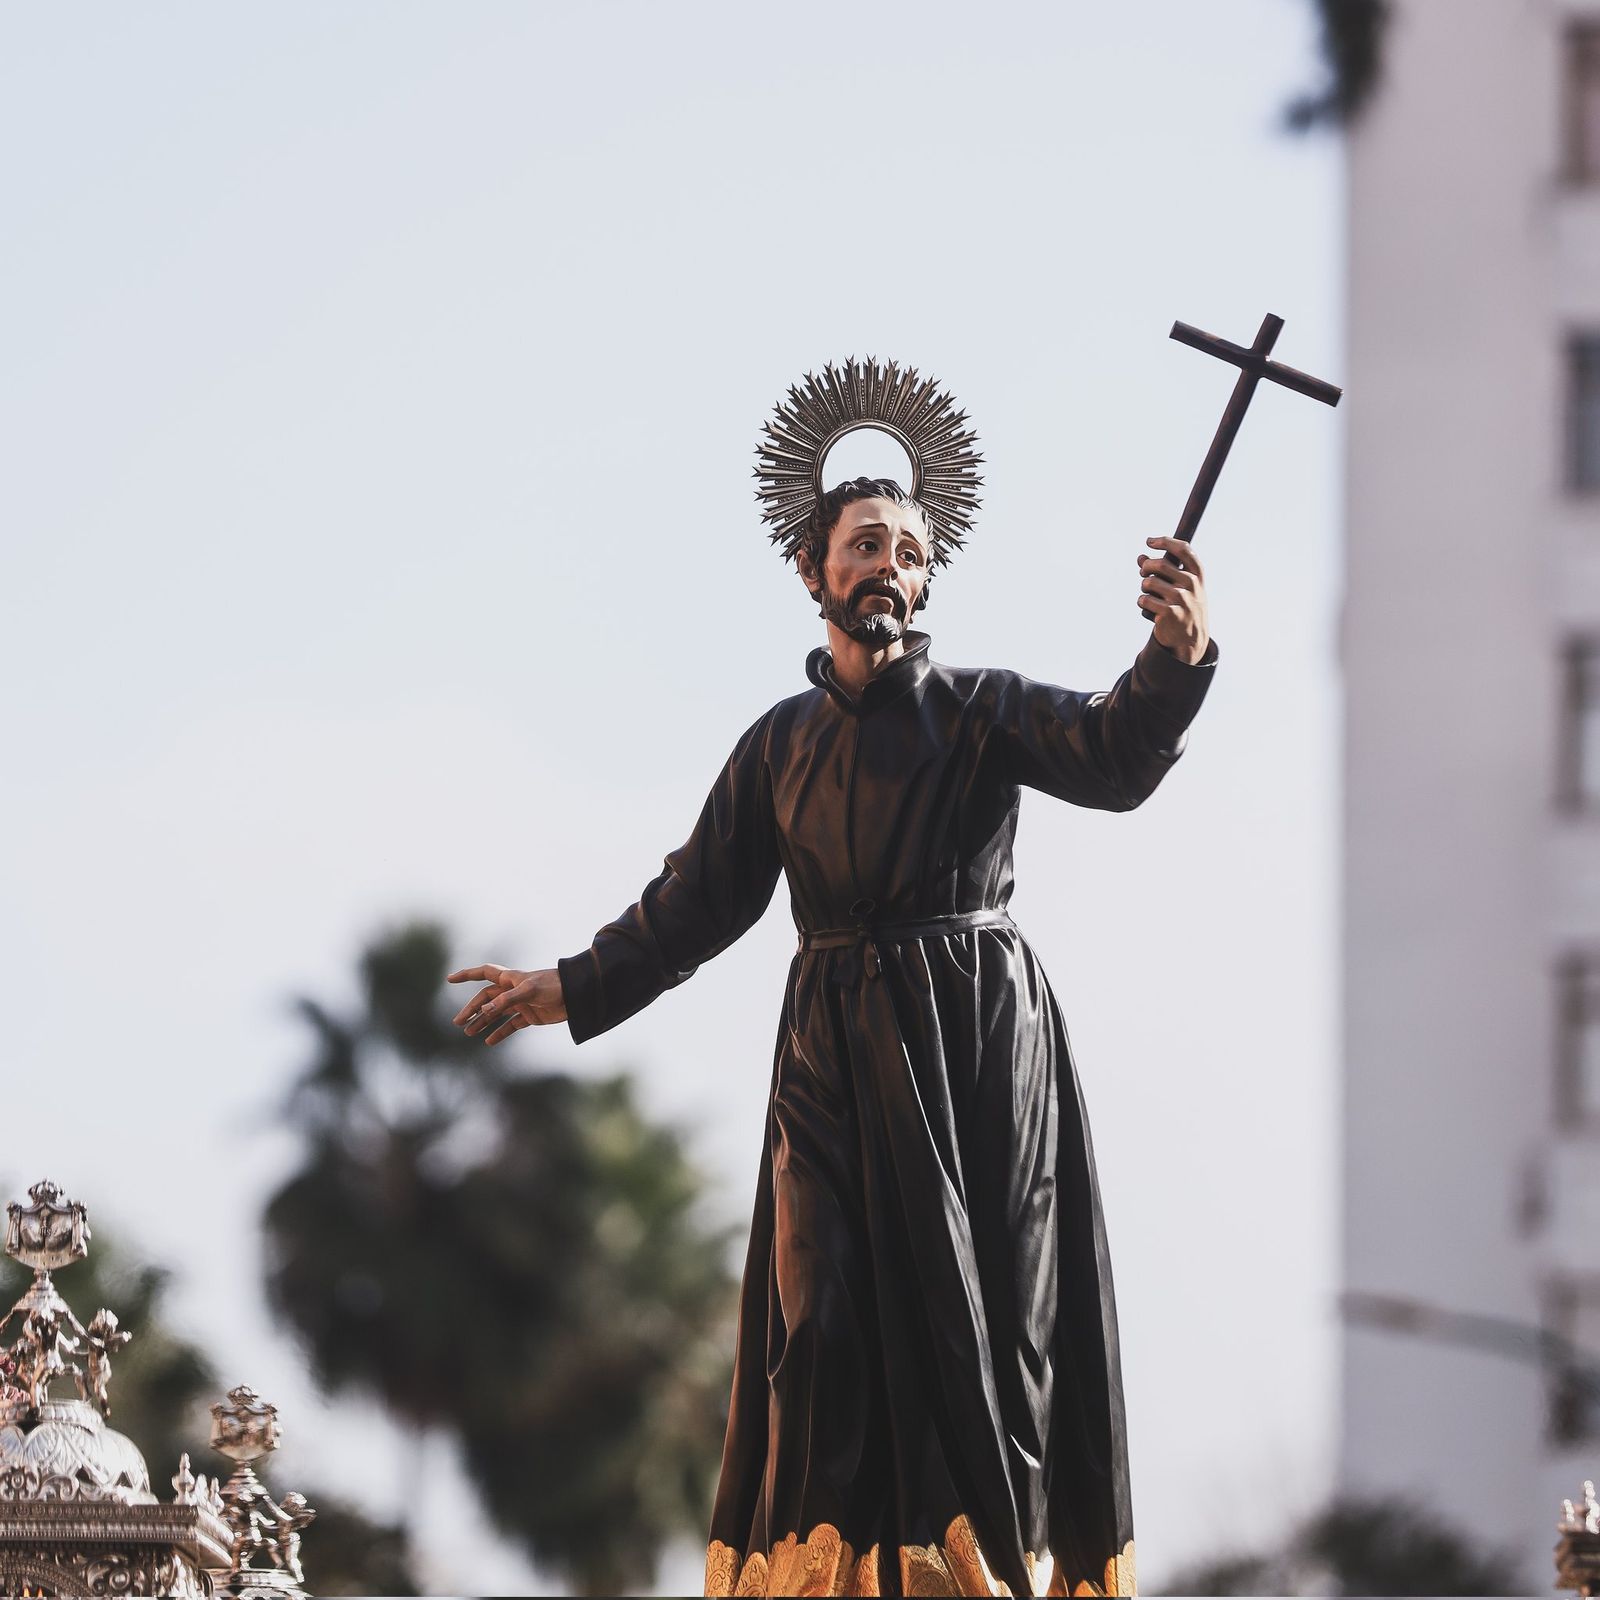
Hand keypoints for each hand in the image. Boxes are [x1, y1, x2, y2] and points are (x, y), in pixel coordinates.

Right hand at [447, 963, 565, 1045]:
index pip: (484, 973)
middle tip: (458, 1022)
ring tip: (469, 1033)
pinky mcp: (530, 1016)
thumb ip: (506, 1000)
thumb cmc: (553, 986)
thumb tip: (484, 1010)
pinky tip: (489, 1041)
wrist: (577, 996)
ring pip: (496, 1013)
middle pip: (486, 998)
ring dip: (482, 1022)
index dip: (467, 975)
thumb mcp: (529, 991)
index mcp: (511, 979)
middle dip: (472, 1009)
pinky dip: (500, 1032)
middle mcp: (513, 990)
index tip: (450, 980)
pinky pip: (511, 1025)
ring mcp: (521, 1003)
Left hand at [1137, 537, 1209, 663]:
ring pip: (1149, 583)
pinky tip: (1149, 609)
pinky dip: (1142, 602)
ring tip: (1149, 595)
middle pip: (1160, 564)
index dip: (1165, 542)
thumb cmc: (1183, 606)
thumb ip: (1162, 570)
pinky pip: (1144, 600)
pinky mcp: (1169, 613)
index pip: (1183, 549)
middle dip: (1146, 567)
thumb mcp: (1180, 586)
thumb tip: (1140, 557)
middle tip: (1143, 573)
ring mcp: (1181, 599)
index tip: (1149, 541)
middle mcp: (1192, 584)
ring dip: (1143, 588)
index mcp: (1197, 574)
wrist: (1190, 637)